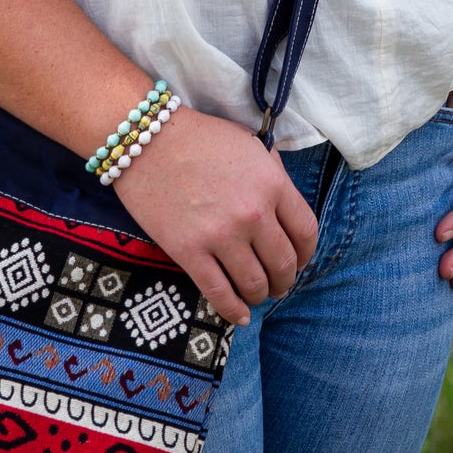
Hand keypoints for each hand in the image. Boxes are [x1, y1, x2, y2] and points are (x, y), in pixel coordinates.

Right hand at [117, 106, 318, 325]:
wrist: (146, 138)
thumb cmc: (199, 137)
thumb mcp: (249, 143)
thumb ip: (273, 172)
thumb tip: (284, 202)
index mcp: (272, 183)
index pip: (306, 232)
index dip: (306, 254)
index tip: (299, 261)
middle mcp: (253, 213)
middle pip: (283, 264)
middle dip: (284, 280)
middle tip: (279, 284)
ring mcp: (221, 235)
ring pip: (254, 284)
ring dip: (260, 295)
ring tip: (256, 294)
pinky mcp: (189, 252)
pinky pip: (219, 293)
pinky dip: (233, 310)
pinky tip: (239, 316)